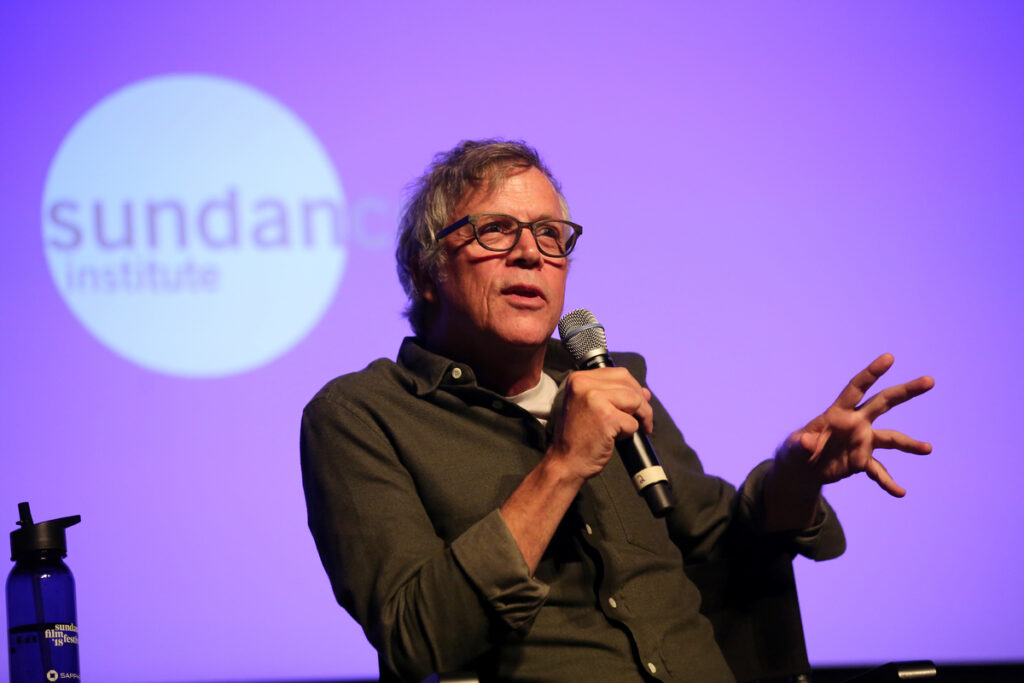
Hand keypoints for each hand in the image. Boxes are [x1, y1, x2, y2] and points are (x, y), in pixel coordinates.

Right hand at [548, 367, 653, 481]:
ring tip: (633, 429)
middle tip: (643, 419)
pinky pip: (633, 422)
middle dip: (642, 402)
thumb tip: (645, 393)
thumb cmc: (578, 437)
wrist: (565, 461)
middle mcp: (584, 384)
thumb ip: (614, 395)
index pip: (619, 373)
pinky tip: (617, 438)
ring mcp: (594, 398)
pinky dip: (631, 433)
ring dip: (642, 417)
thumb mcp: (591, 407)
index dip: (633, 388)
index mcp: (579, 378)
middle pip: (629, 384)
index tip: (637, 404)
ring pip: (635, 400)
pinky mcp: (606, 417)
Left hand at [776, 353, 933, 496]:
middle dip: (905, 391)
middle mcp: (856, 423)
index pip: (857, 388)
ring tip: (928, 449)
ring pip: (891, 438)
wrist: (801, 469)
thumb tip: (806, 441)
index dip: (872, 373)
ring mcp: (862, 441)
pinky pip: (879, 471)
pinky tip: (899, 492)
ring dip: (909, 444)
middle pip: (884, 402)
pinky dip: (888, 482)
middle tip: (930, 381)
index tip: (889, 357)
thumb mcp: (793, 448)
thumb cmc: (795, 451)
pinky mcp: (862, 461)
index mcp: (838, 413)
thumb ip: (800, 443)